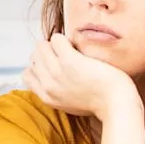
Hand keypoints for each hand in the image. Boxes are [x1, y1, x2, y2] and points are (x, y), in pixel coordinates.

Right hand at [22, 33, 139, 120]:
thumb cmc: (99, 103)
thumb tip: (51, 77)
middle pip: (34, 58)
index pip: (28, 74)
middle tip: (63, 53)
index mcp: (47, 97)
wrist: (116, 104)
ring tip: (69, 48)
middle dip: (47, 52)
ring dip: (55, 43)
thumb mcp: (69, 104)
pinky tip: (75, 45)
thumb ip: (57, 92)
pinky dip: (64, 38)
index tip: (52, 62)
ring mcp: (57, 73)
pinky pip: (56, 39)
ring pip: (42, 46)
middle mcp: (48, 85)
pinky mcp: (70, 61)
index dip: (39, 65)